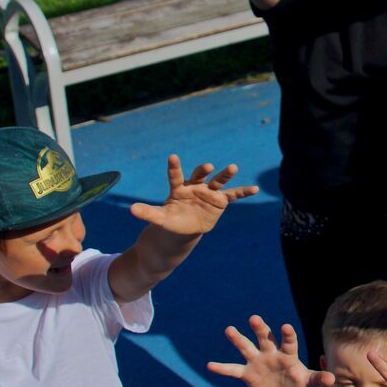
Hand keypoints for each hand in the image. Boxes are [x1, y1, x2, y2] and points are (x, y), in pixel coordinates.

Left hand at [129, 155, 257, 236]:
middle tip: (208, 166)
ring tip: (233, 167)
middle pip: (200, 175)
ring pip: (218, 181)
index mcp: (178, 188)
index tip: (173, 157)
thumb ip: (147, 212)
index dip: (174, 167)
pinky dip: (243, 192)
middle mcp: (195, 186)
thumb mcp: (158, 218)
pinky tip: (255, 189)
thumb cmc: (170, 221)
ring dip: (225, 174)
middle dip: (204, 170)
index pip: (175, 175)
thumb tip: (131, 209)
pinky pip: (233, 195)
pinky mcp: (219, 201)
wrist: (183, 229)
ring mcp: (208, 193)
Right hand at [208, 316, 333, 386]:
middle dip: (260, 328)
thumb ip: (319, 379)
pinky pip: (233, 369)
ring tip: (229, 329)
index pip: (288, 342)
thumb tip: (333, 380)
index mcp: (288, 354)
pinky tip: (209, 365)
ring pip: (247, 347)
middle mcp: (271, 353)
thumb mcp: (309, 383)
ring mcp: (257, 362)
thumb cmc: (299, 384)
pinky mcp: (247, 374)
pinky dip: (222, 368)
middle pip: (265, 338)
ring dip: (238, 339)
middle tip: (255, 318)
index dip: (287, 335)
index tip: (286, 327)